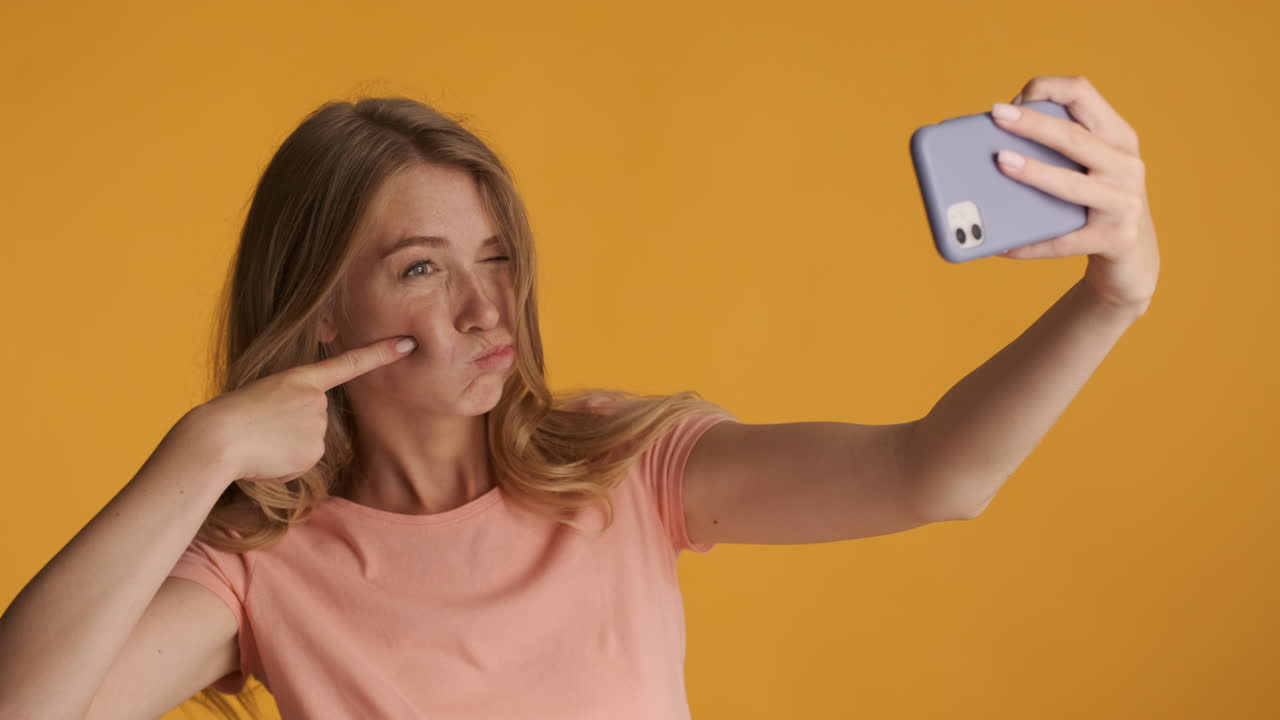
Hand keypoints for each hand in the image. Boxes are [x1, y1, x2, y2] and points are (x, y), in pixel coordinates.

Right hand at [188, 335, 417, 484]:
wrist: (218, 438)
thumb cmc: (229, 417)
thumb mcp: (262, 398)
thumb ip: (291, 409)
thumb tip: (306, 437)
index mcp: (300, 378)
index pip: (350, 363)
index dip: (381, 353)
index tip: (408, 344)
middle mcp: (317, 400)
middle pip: (316, 421)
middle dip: (292, 431)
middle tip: (262, 429)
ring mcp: (319, 425)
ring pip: (309, 444)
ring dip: (287, 450)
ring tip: (261, 443)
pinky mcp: (315, 451)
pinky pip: (303, 463)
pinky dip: (285, 466)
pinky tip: (267, 458)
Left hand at [991, 75, 1159, 315]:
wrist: (1134, 256)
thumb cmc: (1096, 202)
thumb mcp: (1092, 166)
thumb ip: (1060, 149)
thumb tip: (992, 145)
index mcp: (1117, 136)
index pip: (1084, 93)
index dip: (1048, 89)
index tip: (1014, 100)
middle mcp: (1126, 165)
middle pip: (1074, 137)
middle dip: (1032, 124)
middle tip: (996, 116)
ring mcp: (1124, 202)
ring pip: (1070, 184)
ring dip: (1033, 172)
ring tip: (1000, 162)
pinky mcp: (1115, 239)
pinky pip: (1062, 242)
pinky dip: (1029, 244)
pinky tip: (1000, 246)